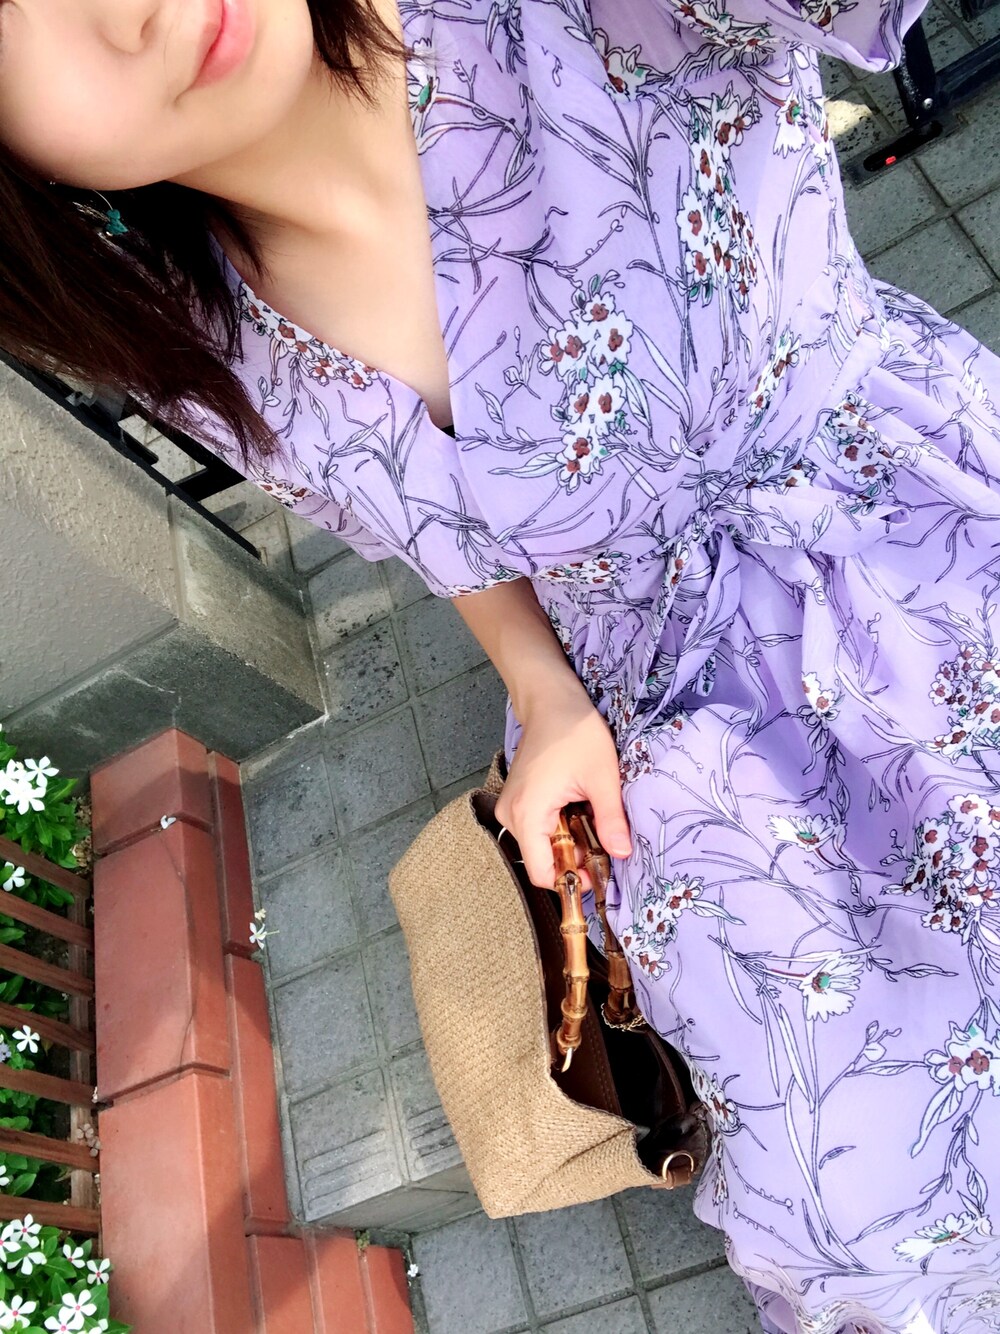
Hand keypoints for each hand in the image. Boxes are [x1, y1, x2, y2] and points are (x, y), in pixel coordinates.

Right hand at [495, 688, 631, 887]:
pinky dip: (563, 827)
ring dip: (572, 841)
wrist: (551, 700)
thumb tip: (622, 854)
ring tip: (595, 818)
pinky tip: (580, 808)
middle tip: (606, 840)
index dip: (573, 880)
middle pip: (544, 860)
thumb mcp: (602, 777)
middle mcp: (512, 815)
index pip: (543, 873)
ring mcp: (512, 807)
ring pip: (544, 844)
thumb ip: (611, 820)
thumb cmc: (575, 731)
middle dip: (577, 857)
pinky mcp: (518, 800)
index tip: (601, 872)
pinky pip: (540, 828)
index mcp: (528, 814)